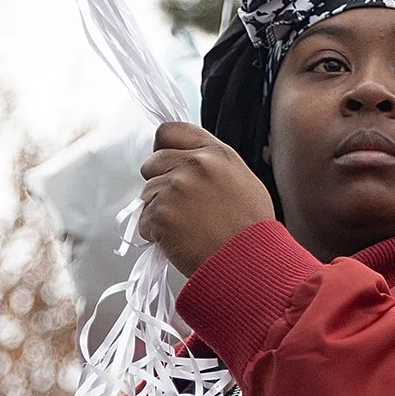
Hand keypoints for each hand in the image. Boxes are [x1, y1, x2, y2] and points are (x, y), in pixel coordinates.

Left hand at [137, 121, 275, 276]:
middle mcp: (195, 164)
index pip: (171, 130)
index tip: (165, 163)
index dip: (163, 147)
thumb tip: (187, 162)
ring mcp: (176, 188)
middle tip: (180, 206)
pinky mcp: (161, 214)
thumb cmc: (251, 231)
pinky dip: (156, 234)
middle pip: (152, 162)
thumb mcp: (243, 182)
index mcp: (216, 153)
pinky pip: (144, 221)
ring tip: (187, 229)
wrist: (250, 265)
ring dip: (158, 212)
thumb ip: (213, 166)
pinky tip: (180, 241)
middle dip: (159, 183)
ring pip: (146, 194)